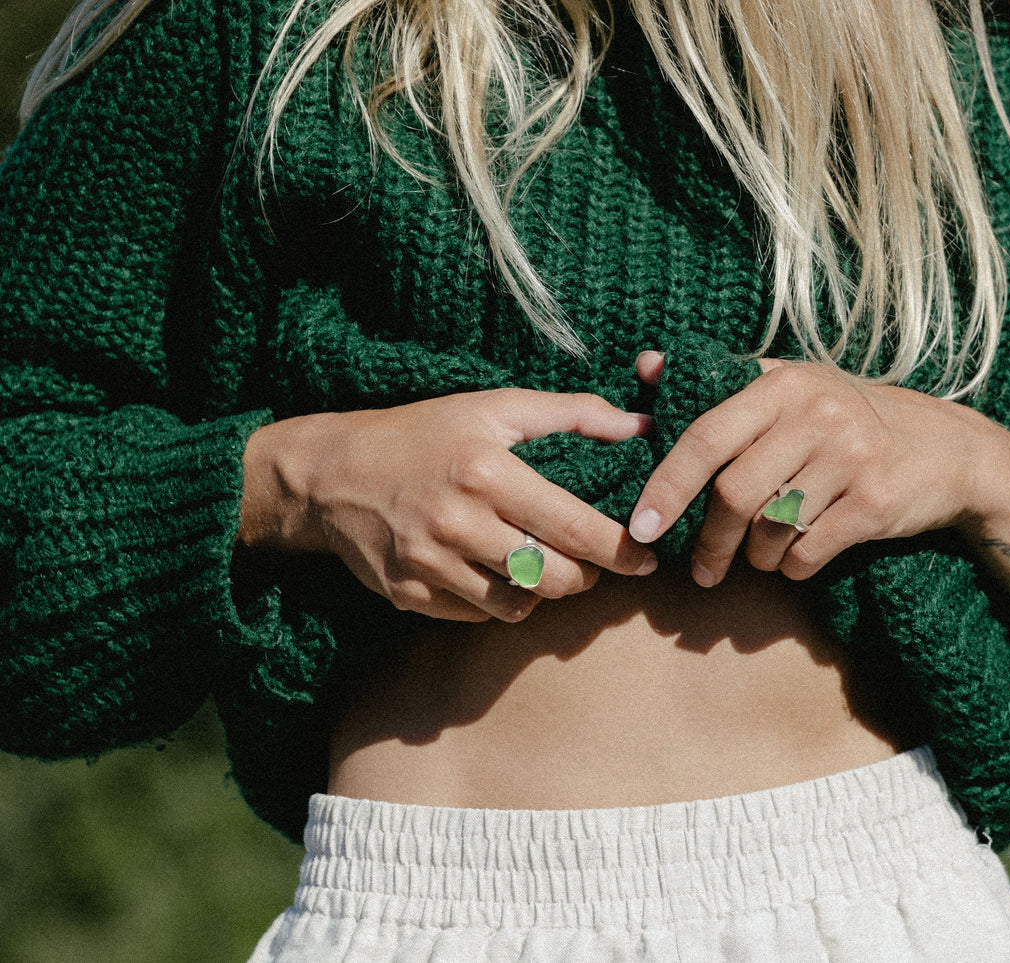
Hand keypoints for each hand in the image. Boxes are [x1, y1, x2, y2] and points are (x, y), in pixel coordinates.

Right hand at [240, 390, 657, 621]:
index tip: (647, 558)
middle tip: (591, 563)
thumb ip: (572, 414)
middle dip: (586, 577)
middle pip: (553, 577)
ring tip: (544, 566)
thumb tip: (641, 425)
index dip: (620, 550)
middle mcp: (456, 522)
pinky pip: (478, 616)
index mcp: (485, 472)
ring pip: (518, 606)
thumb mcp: (494, 406)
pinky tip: (496, 573)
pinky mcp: (408, 595)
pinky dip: (499, 601)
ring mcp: (428, 564)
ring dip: (542, 593)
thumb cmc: (424, 434)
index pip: (573, 527)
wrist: (330, 473)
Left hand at [628, 353, 999, 585]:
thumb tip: (646, 367)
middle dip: (708, 541)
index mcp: (785, 385)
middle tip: (701, 568)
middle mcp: (819, 414)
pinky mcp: (877, 501)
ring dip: (755, 558)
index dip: (666, 485)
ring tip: (759, 558)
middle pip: (734, 493)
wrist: (949, 451)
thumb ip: (723, 379)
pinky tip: (797, 560)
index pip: (706, 436)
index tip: (642, 526)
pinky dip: (793, 568)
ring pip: (770, 529)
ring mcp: (851, 457)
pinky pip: (810, 552)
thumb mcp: (795, 386)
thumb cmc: (854, 420)